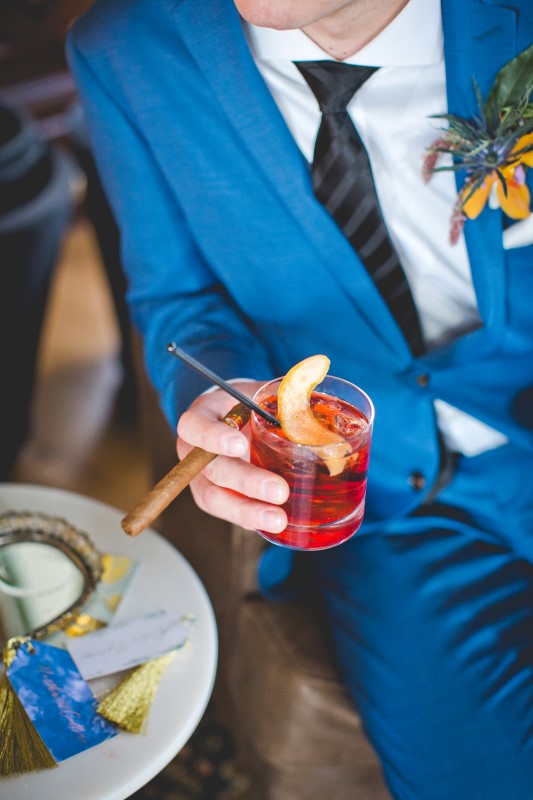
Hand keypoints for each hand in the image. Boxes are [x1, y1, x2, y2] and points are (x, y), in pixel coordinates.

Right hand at [177, 382, 288, 532]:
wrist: (242, 418)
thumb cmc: (254, 404)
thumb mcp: (264, 392)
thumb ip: (287, 396)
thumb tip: (325, 403)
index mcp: (203, 417)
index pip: (195, 425)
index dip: (212, 436)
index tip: (240, 443)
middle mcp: (196, 451)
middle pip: (213, 470)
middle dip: (246, 482)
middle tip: (279, 491)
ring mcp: (205, 479)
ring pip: (217, 499)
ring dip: (248, 511)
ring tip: (279, 520)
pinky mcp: (220, 499)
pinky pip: (232, 513)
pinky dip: (254, 520)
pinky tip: (278, 526)